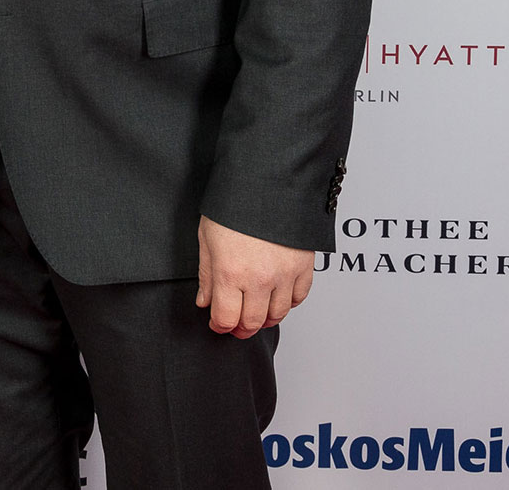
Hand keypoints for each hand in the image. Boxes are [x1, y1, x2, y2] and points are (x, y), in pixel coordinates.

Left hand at [195, 215, 313, 337]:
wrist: (267, 180)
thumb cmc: (234, 203)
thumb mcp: (207, 237)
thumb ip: (207, 274)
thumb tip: (205, 300)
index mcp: (231, 273)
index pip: (227, 318)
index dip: (220, 326)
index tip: (217, 323)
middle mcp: (259, 279)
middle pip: (253, 322)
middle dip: (241, 328)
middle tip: (235, 325)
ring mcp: (284, 274)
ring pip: (278, 314)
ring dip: (265, 318)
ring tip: (256, 312)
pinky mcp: (304, 266)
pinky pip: (299, 297)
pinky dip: (288, 303)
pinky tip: (278, 298)